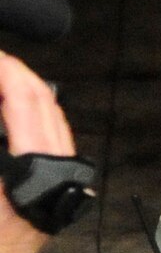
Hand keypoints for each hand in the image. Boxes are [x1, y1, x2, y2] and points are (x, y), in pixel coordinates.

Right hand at [0, 52, 76, 252]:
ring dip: (24, 91)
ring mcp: (62, 175)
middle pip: (45, 103)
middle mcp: (57, 169)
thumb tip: (0, 109)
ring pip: (51, 116)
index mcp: (34, 166)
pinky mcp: (58, 181)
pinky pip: (49, 135)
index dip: (7, 71)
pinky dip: (29, 113)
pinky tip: (9, 107)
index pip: (27, 101)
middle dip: (16, 74)